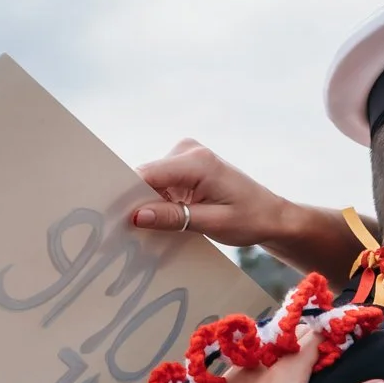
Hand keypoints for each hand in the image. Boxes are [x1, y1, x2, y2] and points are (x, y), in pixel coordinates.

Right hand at [132, 140, 285, 245]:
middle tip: (129, 232)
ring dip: (149, 205)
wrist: (270, 214)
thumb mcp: (213, 224)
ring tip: (154, 228)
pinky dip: (159, 202)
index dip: (128, 195)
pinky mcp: (183, 166)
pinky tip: (165, 220)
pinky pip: (160, 184)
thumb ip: (174, 218)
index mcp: (197, 162)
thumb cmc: (249, 218)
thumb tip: (136, 216)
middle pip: (146, 177)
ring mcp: (185, 156)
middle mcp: (188, 151)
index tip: (113, 218)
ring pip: (150, 182)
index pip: (147, 174)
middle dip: (138, 203)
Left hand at [191, 331, 383, 382]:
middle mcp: (253, 370)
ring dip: (271, 359)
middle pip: (282, 344)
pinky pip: (232, 377)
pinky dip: (247, 378)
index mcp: (283, 373)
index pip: (309, 337)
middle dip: (300, 346)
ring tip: (284, 375)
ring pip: (255, 357)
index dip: (325, 335)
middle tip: (315, 359)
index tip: (337, 339)